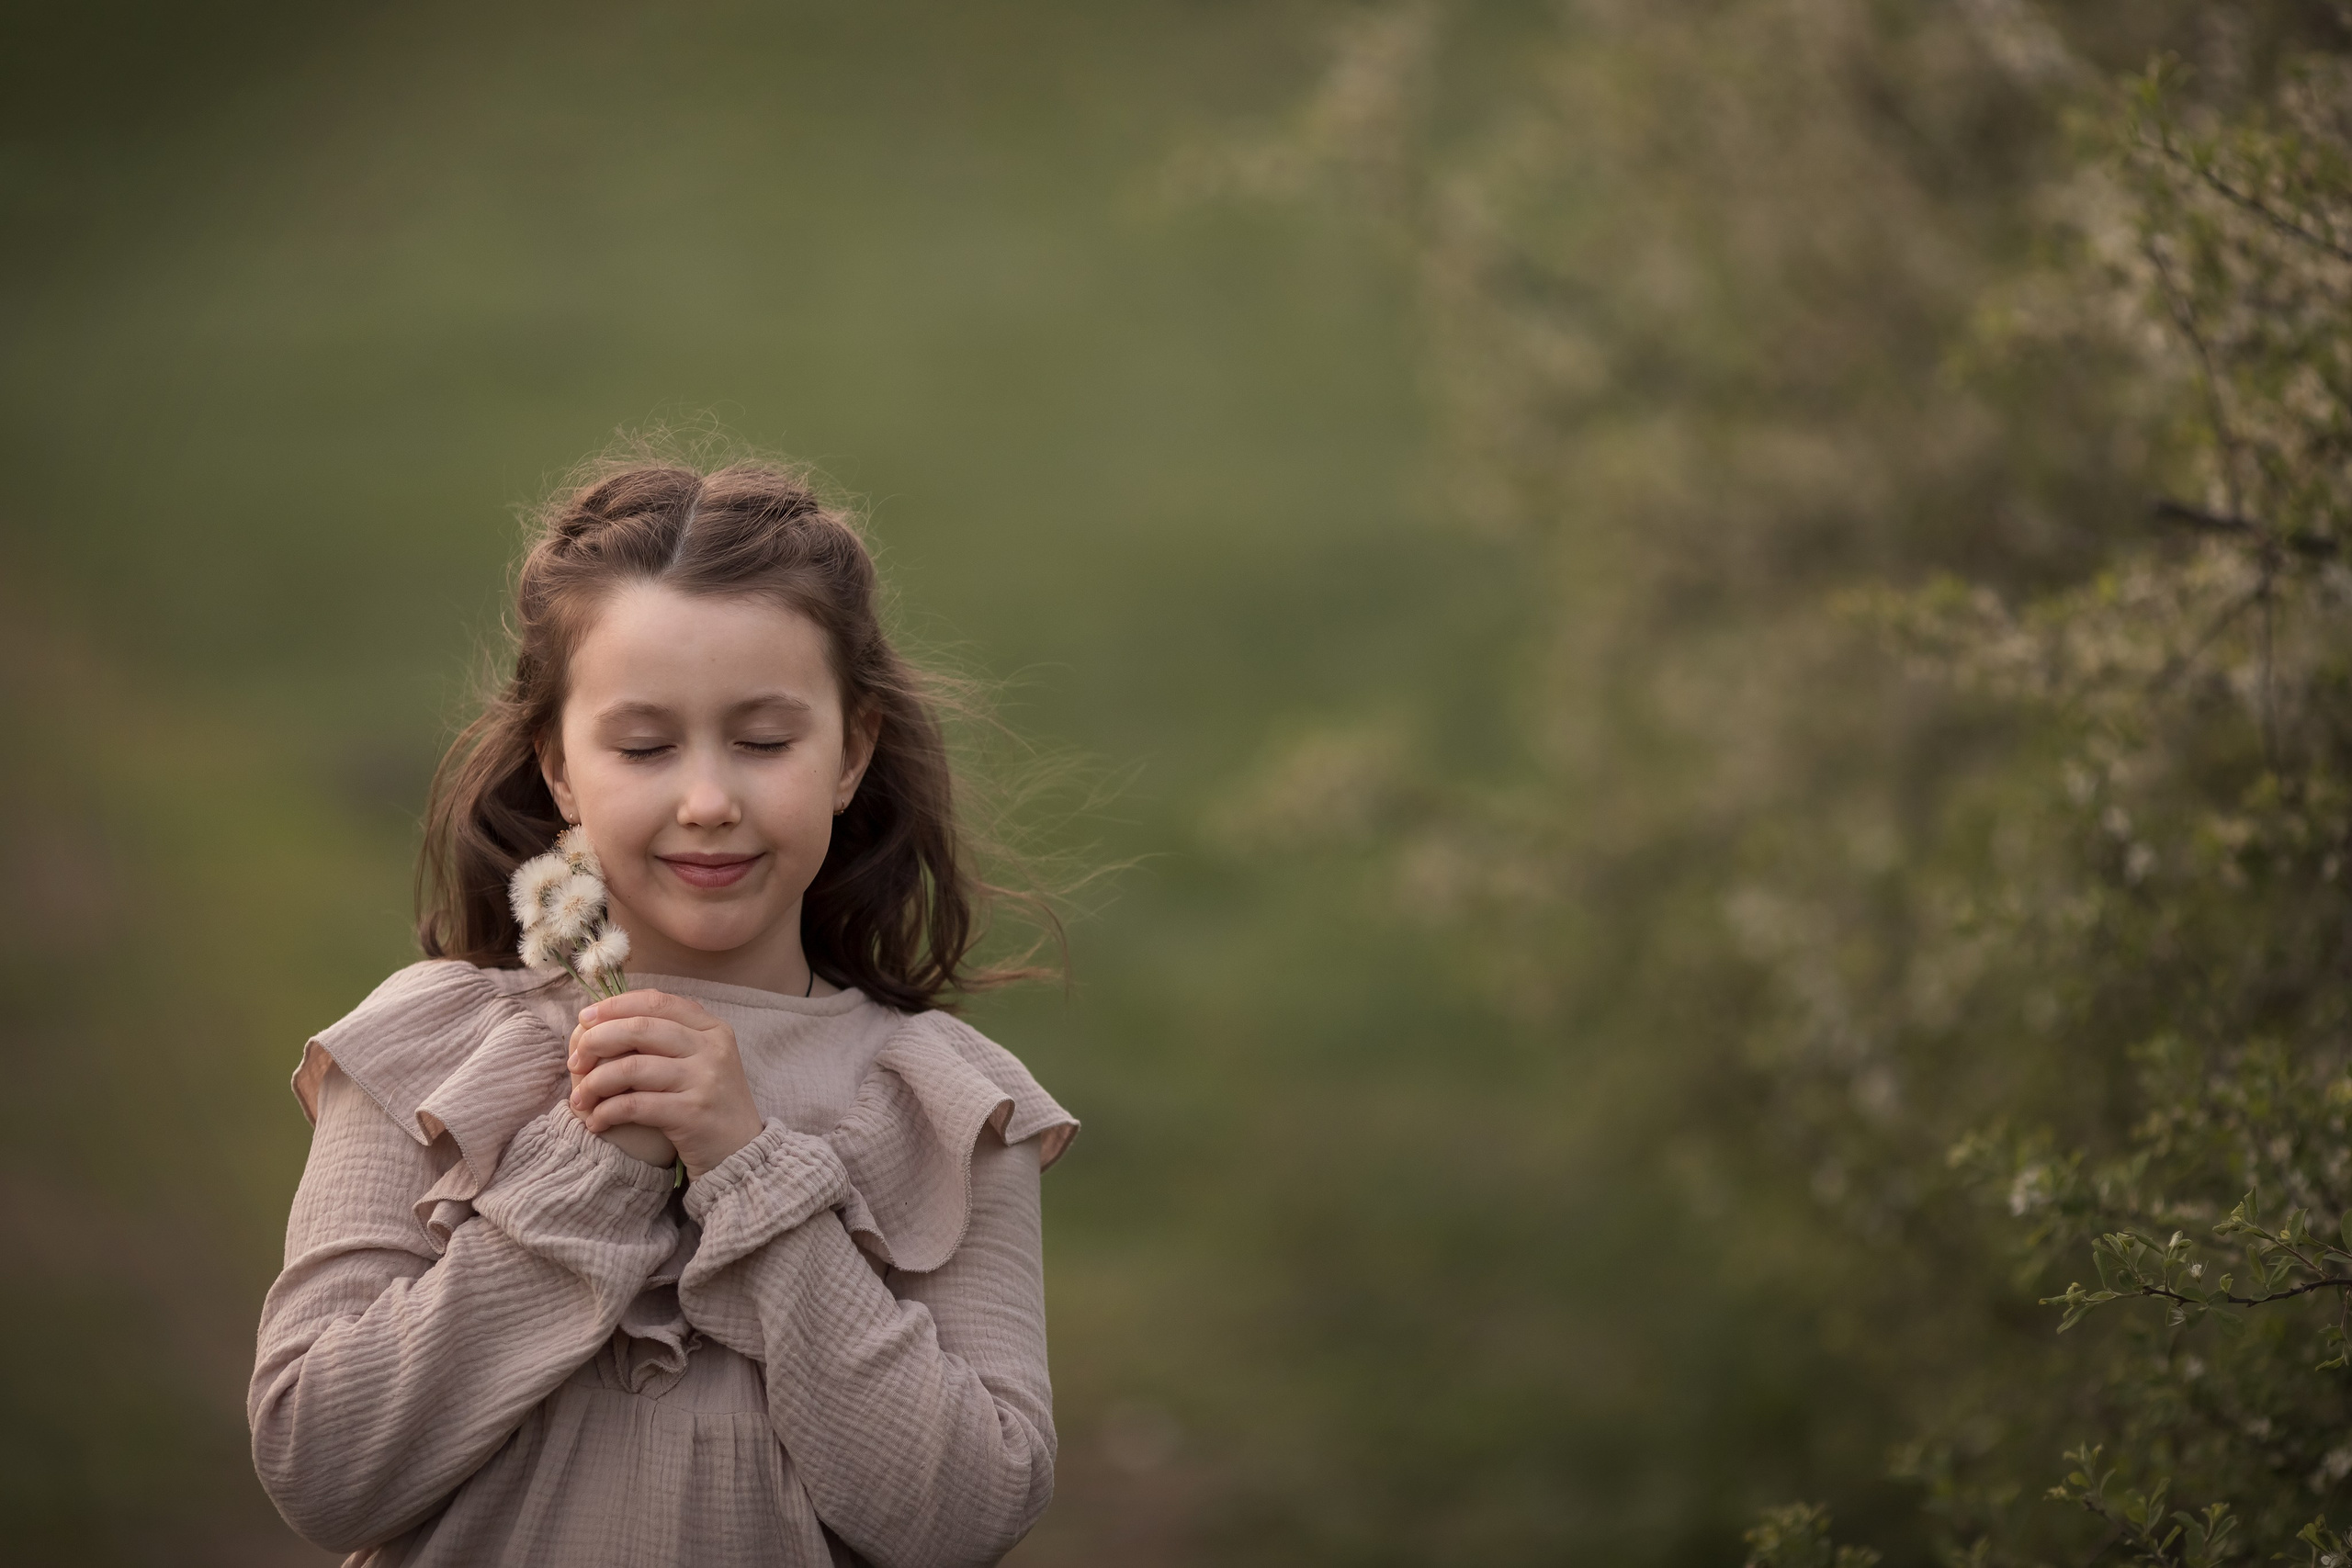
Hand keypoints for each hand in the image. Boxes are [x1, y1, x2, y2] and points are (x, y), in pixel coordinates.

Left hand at [567, 990, 766, 1179]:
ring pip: (631, 1068)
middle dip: (596, 1041)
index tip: (584, 1017)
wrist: (743, 1153)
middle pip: (640, 1029)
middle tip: (575, 1062)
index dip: (615, 1005)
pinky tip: (597, 1121)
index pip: (657, 1002)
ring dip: (594, 1083)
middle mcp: (711, 1049)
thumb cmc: (711, 1104)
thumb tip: (610, 1016)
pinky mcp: (691, 1114)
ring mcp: (704, 1080)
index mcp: (712, 1029)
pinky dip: (607, 1112)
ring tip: (579, 1099)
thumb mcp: (703, 1060)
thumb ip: (671, 1036)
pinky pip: (634, 1105)